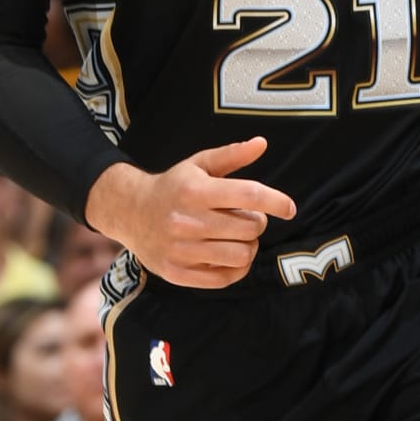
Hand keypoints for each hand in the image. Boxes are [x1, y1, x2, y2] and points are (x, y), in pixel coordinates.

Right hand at [87, 138, 296, 287]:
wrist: (130, 213)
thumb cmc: (173, 187)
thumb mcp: (198, 165)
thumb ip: (231, 155)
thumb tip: (262, 143)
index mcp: (195, 190)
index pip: (249, 195)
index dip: (276, 201)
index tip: (289, 208)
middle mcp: (186, 221)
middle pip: (250, 228)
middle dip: (256, 223)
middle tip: (244, 219)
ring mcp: (180, 250)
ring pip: (242, 255)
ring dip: (248, 247)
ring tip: (237, 238)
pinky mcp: (177, 273)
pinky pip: (225, 278)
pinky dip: (236, 268)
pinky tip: (229, 255)